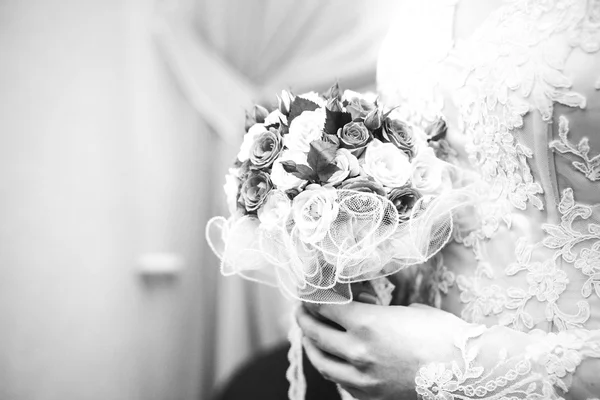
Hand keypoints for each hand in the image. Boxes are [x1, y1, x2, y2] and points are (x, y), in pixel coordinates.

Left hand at [296, 302, 468, 399]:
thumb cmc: (442, 334)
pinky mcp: (371, 396)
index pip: (324, 308)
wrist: (468, 372)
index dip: (313, 298)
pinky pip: (340, 382)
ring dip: (311, 347)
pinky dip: (331, 368)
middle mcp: (358, 352)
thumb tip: (360, 305)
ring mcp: (363, 378)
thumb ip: (376, 309)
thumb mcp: (406, 310)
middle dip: (304, 319)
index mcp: (366, 324)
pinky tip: (332, 361)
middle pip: (316, 333)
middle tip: (301, 311)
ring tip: (309, 337)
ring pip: (322, 363)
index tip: (309, 292)